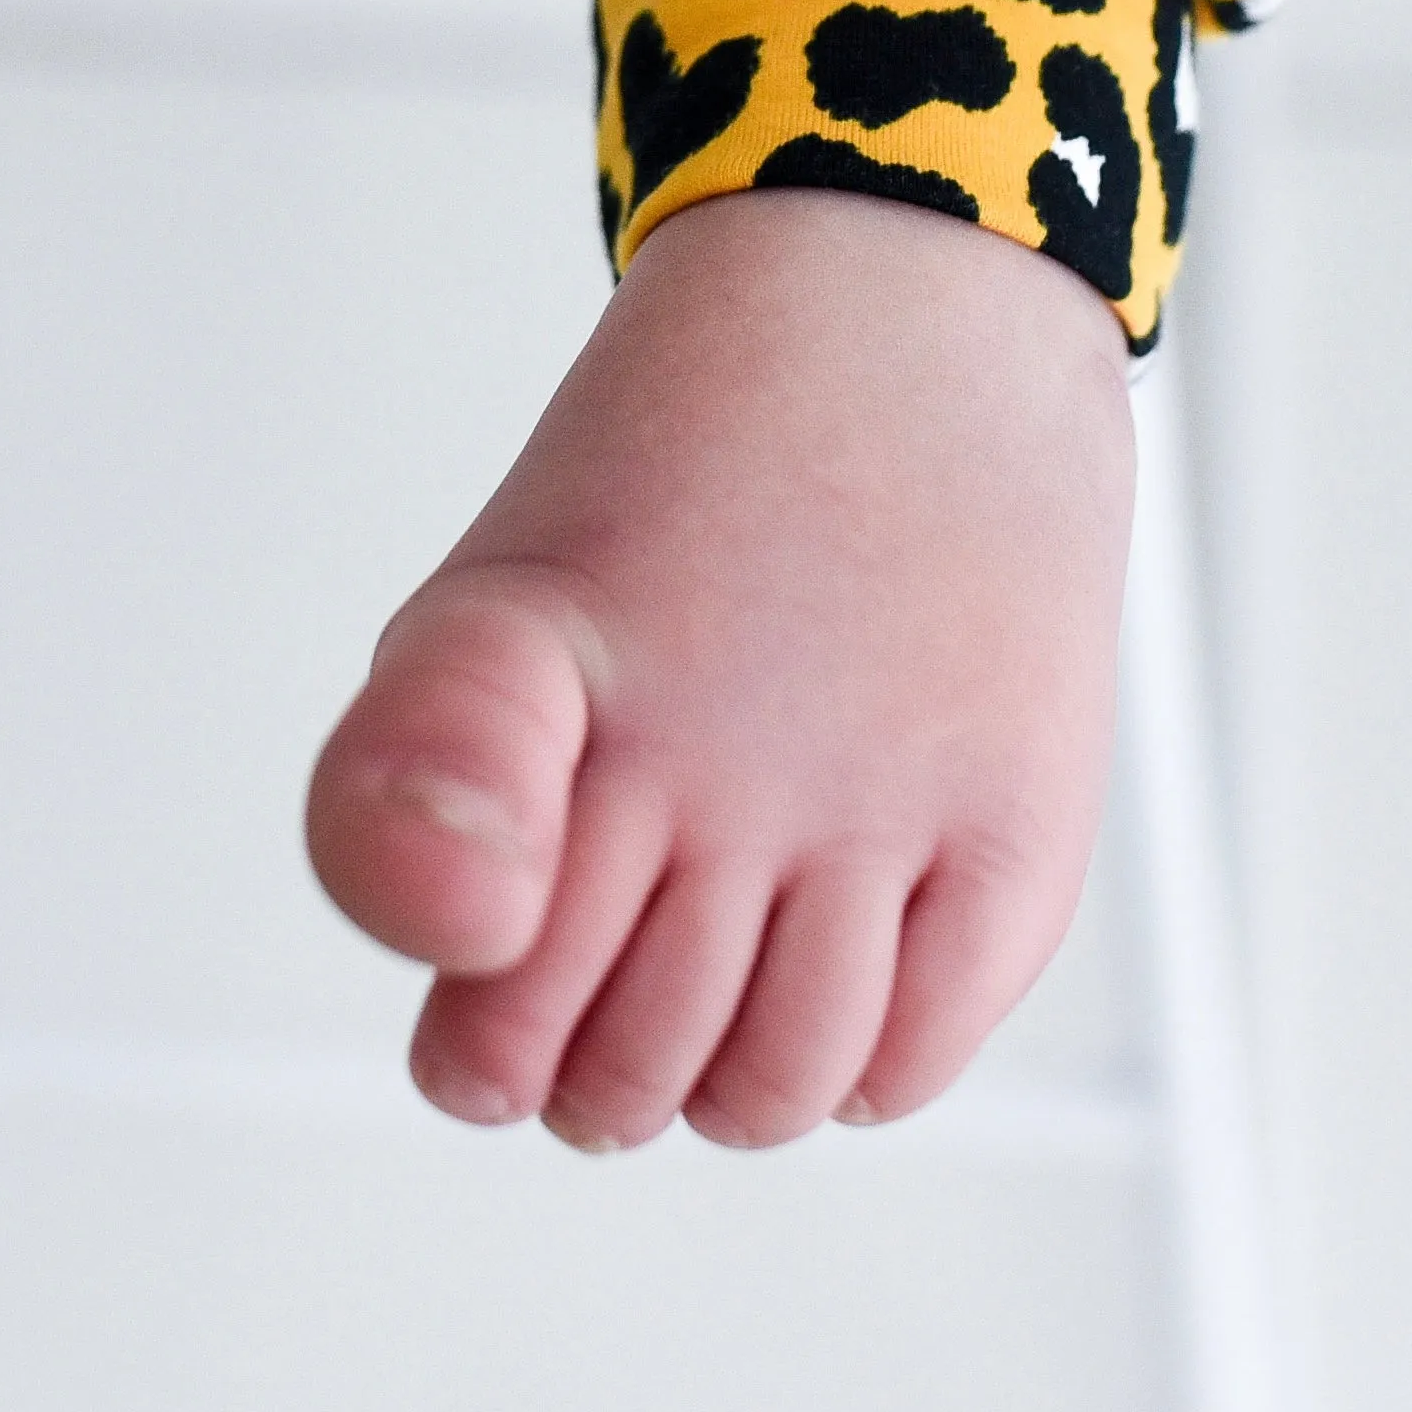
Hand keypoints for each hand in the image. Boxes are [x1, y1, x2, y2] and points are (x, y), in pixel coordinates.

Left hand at [307, 184, 1134, 1144]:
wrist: (885, 321)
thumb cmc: (669, 504)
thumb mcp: (475, 622)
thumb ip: (398, 819)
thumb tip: (464, 1070)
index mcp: (535, 695)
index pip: (491, 1025)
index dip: (485, 1051)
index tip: (501, 1000)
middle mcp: (707, 756)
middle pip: (627, 1081)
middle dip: (601, 1072)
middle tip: (622, 969)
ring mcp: (871, 792)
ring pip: (774, 1090)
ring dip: (733, 1077)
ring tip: (726, 964)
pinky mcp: (1013, 816)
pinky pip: (917, 1051)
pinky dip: (864, 1058)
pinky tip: (837, 955)